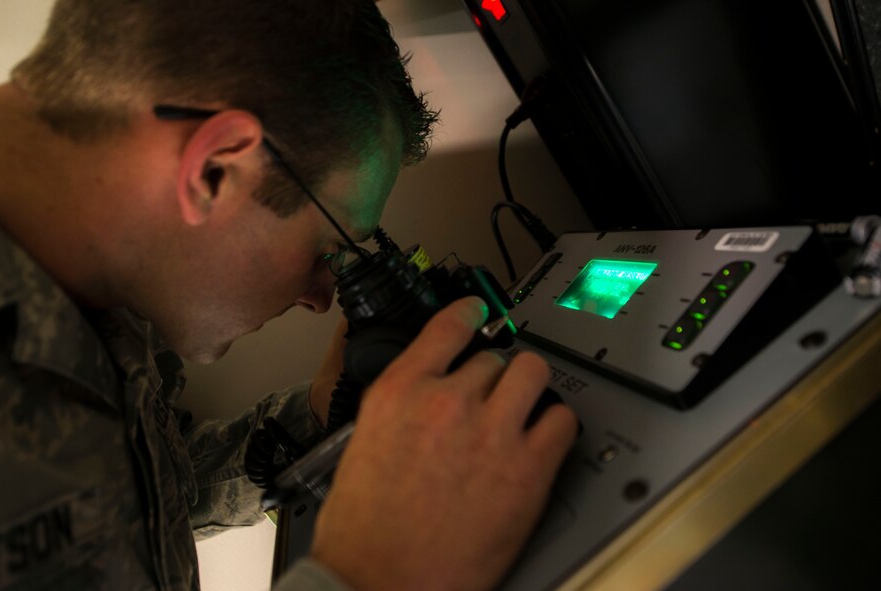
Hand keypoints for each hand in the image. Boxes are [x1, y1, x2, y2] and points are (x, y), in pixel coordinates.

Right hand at [310, 297, 578, 590]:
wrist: (378, 584)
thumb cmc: (363, 530)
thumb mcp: (363, 445)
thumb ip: (401, 408)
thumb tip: (426, 395)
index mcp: (400, 392)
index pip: (447, 327)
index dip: (469, 312)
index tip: (478, 309)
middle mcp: (447, 401)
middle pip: (493, 357)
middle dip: (493, 376)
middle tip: (492, 398)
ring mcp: (492, 432)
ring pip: (532, 374)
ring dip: (528, 389)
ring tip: (524, 409)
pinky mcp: (527, 470)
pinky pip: (562, 422)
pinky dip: (556, 427)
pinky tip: (544, 441)